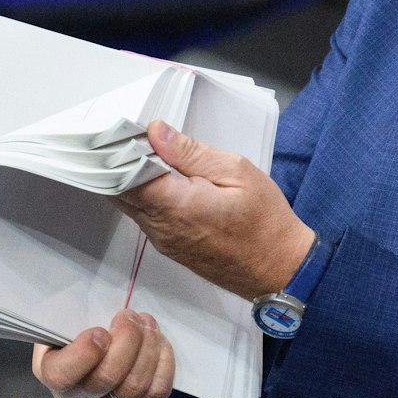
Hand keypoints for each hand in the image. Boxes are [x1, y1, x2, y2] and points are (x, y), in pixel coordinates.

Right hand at [32, 309, 174, 397]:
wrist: (85, 353)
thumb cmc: (72, 332)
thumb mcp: (60, 320)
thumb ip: (70, 315)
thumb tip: (94, 298)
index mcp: (53, 373)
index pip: (63, 375)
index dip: (85, 353)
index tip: (100, 331)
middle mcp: (79, 397)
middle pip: (108, 378)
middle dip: (127, 341)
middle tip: (130, 316)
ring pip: (135, 386)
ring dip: (148, 349)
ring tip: (147, 323)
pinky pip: (156, 393)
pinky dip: (163, 366)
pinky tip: (159, 344)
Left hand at [115, 121, 314, 299]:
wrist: (279, 268)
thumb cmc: (265, 221)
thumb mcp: (235, 171)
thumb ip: (190, 152)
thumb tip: (155, 132)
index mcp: (175, 205)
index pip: (123, 176)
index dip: (119, 151)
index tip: (127, 129)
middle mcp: (161, 227)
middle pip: (119, 191)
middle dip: (120, 163)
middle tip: (134, 137)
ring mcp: (163, 241)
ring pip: (129, 205)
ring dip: (131, 180)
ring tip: (149, 154)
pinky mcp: (169, 246)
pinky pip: (144, 217)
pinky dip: (144, 196)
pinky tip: (160, 179)